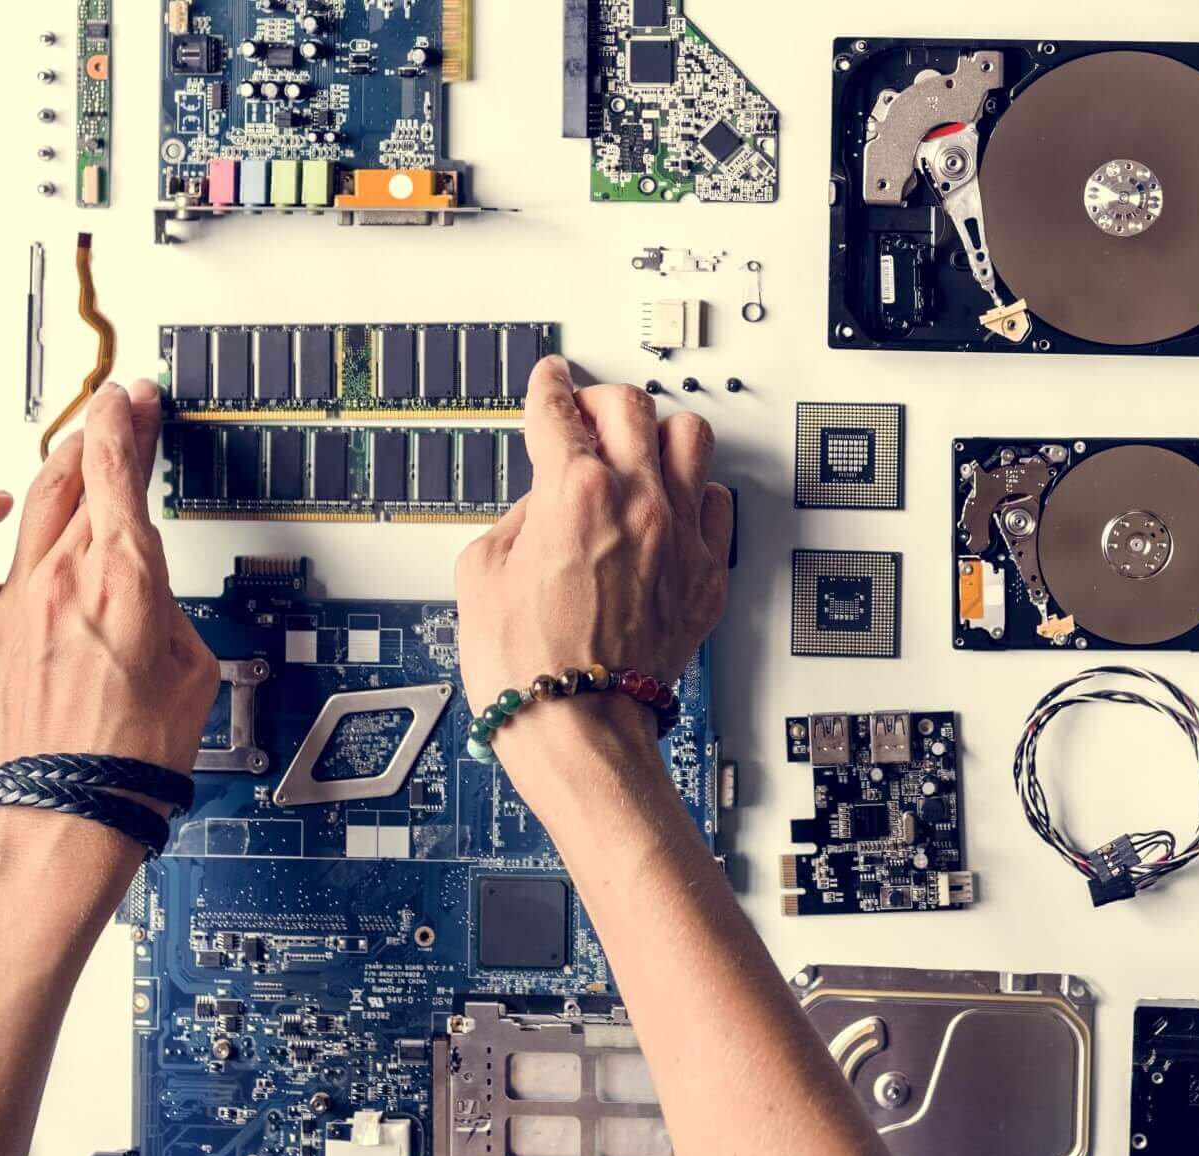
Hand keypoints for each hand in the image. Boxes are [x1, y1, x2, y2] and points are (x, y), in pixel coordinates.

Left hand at [0, 382, 219, 788]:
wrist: (79, 804)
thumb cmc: (138, 752)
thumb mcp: (194, 667)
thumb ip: (167, 612)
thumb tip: (148, 599)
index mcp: (127, 583)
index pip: (118, 472)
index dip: (127, 424)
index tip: (136, 401)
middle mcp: (63, 580)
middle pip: (75, 477)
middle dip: (100, 435)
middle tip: (118, 416)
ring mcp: (14, 602)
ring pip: (32, 507)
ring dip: (57, 470)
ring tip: (76, 454)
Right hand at [455, 357, 732, 765]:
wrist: (580, 730)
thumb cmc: (527, 668)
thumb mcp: (480, 573)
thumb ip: (516, 517)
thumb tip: (541, 501)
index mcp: (573, 492)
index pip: (558, 410)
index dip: (548, 388)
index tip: (550, 382)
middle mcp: (637, 504)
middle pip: (632, 406)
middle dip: (602, 400)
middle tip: (587, 413)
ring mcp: (679, 539)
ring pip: (692, 438)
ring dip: (660, 435)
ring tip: (639, 453)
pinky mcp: (706, 578)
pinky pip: (718, 505)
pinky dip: (695, 496)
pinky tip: (673, 508)